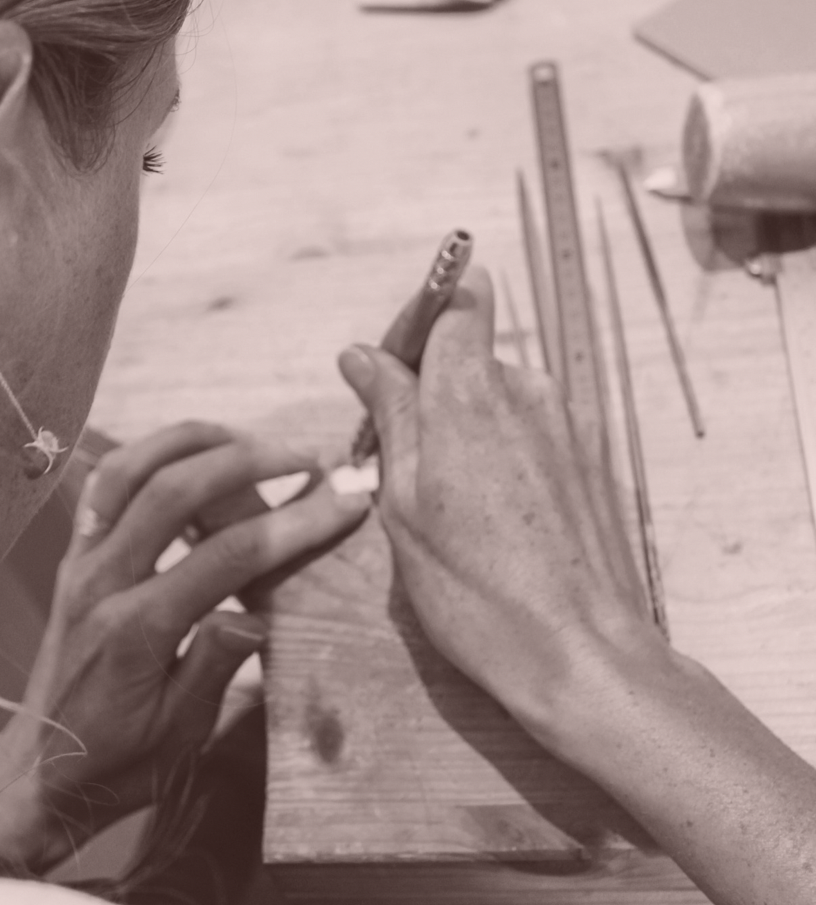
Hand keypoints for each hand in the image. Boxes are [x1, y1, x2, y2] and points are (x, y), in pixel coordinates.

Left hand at [0, 422, 369, 868]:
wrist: (42, 768)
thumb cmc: (119, 758)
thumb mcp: (180, 738)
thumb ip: (215, 669)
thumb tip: (257, 615)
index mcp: (137, 630)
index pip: (228, 556)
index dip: (293, 522)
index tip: (343, 500)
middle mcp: (102, 580)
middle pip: (176, 491)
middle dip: (249, 461)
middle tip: (306, 457)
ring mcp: (81, 559)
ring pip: (131, 468)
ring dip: (194, 441)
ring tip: (250, 439)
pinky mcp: (74, 553)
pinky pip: (105, 483)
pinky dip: (147, 453)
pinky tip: (188, 451)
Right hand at [337, 267, 666, 752]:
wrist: (580, 653)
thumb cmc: (473, 586)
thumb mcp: (405, 502)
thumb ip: (390, 413)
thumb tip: (362, 355)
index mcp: (470, 392)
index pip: (461, 299)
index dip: (424, 315)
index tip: (394, 363)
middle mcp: (527, 391)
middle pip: (472, 355)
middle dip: (431, 389)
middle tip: (402, 459)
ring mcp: (566, 424)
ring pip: (498, 397)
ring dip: (465, 427)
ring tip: (448, 502)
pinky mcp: (589, 458)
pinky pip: (529, 430)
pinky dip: (500, 453)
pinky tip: (492, 518)